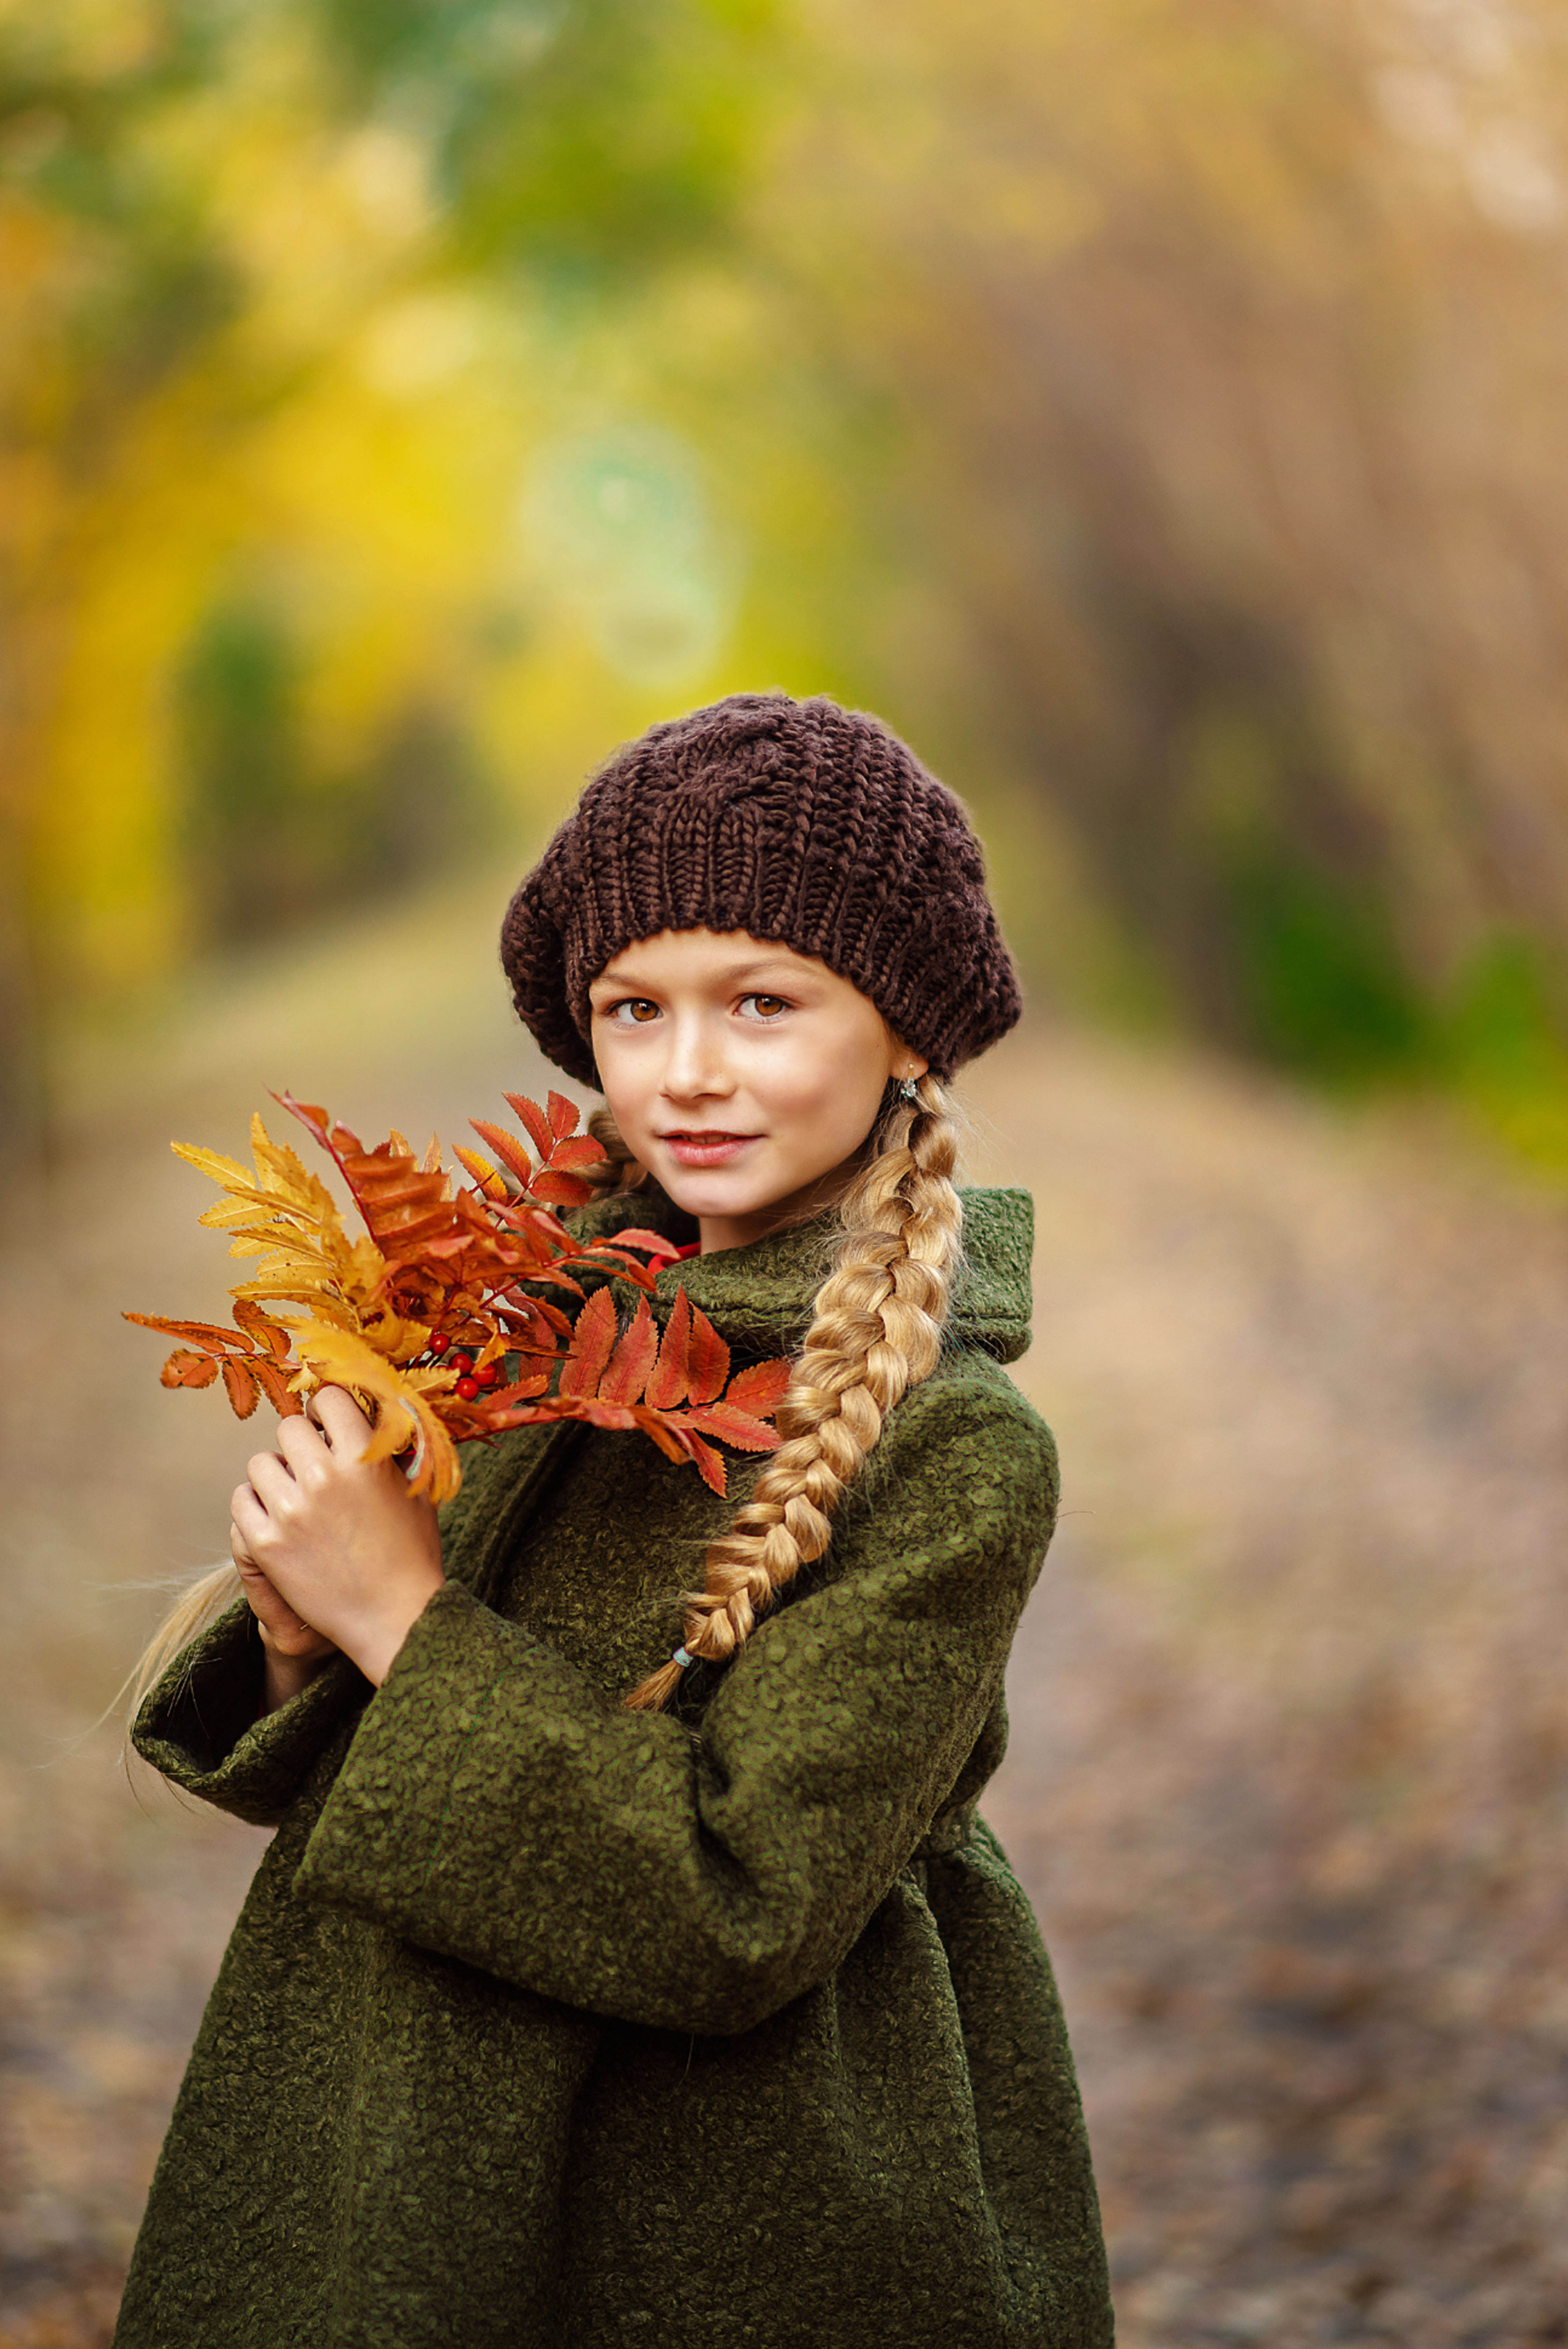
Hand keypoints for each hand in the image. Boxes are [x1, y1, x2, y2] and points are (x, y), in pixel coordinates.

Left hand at [231, 1387, 445, 1687]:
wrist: (394, 1617)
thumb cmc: (413, 1551)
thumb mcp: (416, 1487)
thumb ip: (395, 1445)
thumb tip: (380, 1406)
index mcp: (365, 1456)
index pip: (328, 1397)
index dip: (328, 1409)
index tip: (330, 1426)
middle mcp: (324, 1477)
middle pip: (288, 1428)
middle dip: (301, 1444)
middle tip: (313, 1466)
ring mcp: (291, 1512)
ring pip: (259, 1463)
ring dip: (276, 1475)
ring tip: (294, 1497)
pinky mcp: (266, 1545)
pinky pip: (240, 1500)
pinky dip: (254, 1506)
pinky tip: (275, 1519)